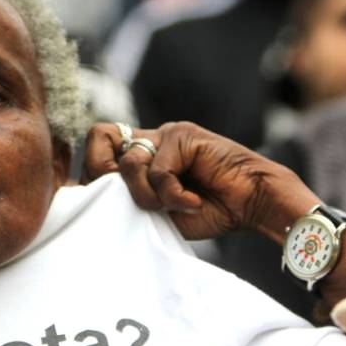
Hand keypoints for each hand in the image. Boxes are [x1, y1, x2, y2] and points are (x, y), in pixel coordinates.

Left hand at [82, 121, 319, 241]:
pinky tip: (193, 203)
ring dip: (148, 196)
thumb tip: (93, 195)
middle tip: (136, 202)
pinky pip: (158, 171)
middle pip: (98, 139)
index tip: (108, 201)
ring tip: (174, 207)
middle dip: (109, 179)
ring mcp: (165, 134)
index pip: (96, 146)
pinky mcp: (183, 135)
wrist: (252, 205)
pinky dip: (173, 196)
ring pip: (129, 163)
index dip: (92, 171)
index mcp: (139, 155)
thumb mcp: (156, 210)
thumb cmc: (206, 211)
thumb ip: (126, 198)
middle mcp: (149, 139)